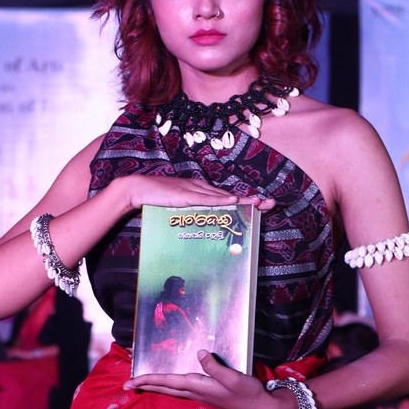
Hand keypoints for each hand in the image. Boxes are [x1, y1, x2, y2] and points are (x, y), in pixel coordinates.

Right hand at [120, 174, 275, 212]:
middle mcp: (201, 188)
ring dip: (241, 200)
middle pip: (230, 195)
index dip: (244, 200)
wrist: (139, 189)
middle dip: (250, 199)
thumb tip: (203, 221)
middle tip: (270, 203)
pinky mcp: (186, 194)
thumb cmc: (157, 198)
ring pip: (223, 196)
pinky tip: (233, 201)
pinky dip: (221, 200)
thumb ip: (191, 211)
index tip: (260, 204)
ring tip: (259, 203)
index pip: (226, 197)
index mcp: (200, 191)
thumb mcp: (179, 205)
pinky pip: (207, 198)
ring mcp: (194, 190)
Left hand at [123, 351, 297, 408]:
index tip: (130, 381)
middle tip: (126, 386)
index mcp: (199, 387)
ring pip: (172, 390)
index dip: (148, 380)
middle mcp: (197, 392)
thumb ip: (215, 367)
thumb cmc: (249, 394)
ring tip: (142, 384)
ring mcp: (202, 395)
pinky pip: (182, 390)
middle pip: (165, 388)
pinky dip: (170, 387)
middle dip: (145, 386)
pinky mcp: (208, 395)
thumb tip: (199, 353)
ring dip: (156, 387)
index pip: (168, 382)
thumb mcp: (233, 378)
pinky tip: (171, 386)